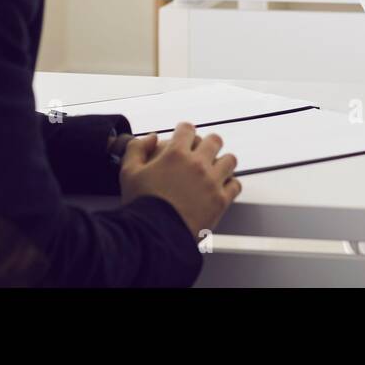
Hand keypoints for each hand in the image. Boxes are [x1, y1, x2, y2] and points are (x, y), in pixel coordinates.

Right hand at [119, 122, 241, 237]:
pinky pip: (235, 185)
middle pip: (214, 140)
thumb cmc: (140, 205)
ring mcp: (212, 181)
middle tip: (202, 150)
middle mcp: (197, 164)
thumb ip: (137, 148)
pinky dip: (230, 184)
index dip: (184, 130)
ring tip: (215, 168)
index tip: (183, 135)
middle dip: (208, 143)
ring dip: (223, 162)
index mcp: (176, 154)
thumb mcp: (128, 173)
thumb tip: (151, 137)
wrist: (153, 236)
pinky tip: (222, 187)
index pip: (187, 128)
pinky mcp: (221, 201)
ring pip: (230, 160)